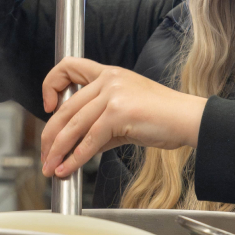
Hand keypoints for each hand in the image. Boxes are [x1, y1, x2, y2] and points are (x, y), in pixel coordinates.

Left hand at [39, 57, 207, 178]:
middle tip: (45, 155)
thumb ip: (99, 128)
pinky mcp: (119, 112)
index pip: (69, 66)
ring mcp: (113, 94)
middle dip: (50, 135)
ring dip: (58, 150)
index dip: (51, 84)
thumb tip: (77, 148)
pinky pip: (90, 139)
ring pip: (73, 125)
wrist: (189, 120)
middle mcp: (108, 79)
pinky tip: (69, 168)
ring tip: (51, 167)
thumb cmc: (163, 118)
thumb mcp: (124, 117)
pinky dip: (76, 158)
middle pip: (66, 107)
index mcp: (108, 74)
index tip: (48, 106)